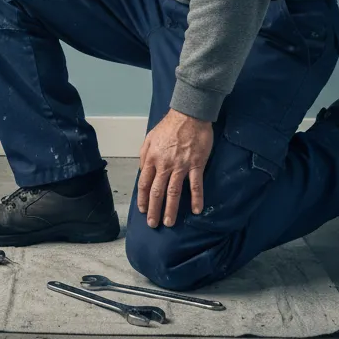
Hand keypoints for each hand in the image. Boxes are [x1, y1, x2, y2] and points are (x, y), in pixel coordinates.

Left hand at [137, 109, 214, 227]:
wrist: (189, 114)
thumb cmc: (168, 126)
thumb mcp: (150, 138)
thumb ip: (145, 155)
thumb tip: (142, 171)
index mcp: (151, 158)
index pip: (144, 183)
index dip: (142, 198)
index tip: (142, 209)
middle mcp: (164, 164)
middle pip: (157, 191)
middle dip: (154, 209)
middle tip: (153, 224)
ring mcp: (181, 165)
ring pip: (174, 192)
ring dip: (171, 209)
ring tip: (170, 223)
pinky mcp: (196, 164)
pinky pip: (195, 185)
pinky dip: (196, 198)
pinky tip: (197, 210)